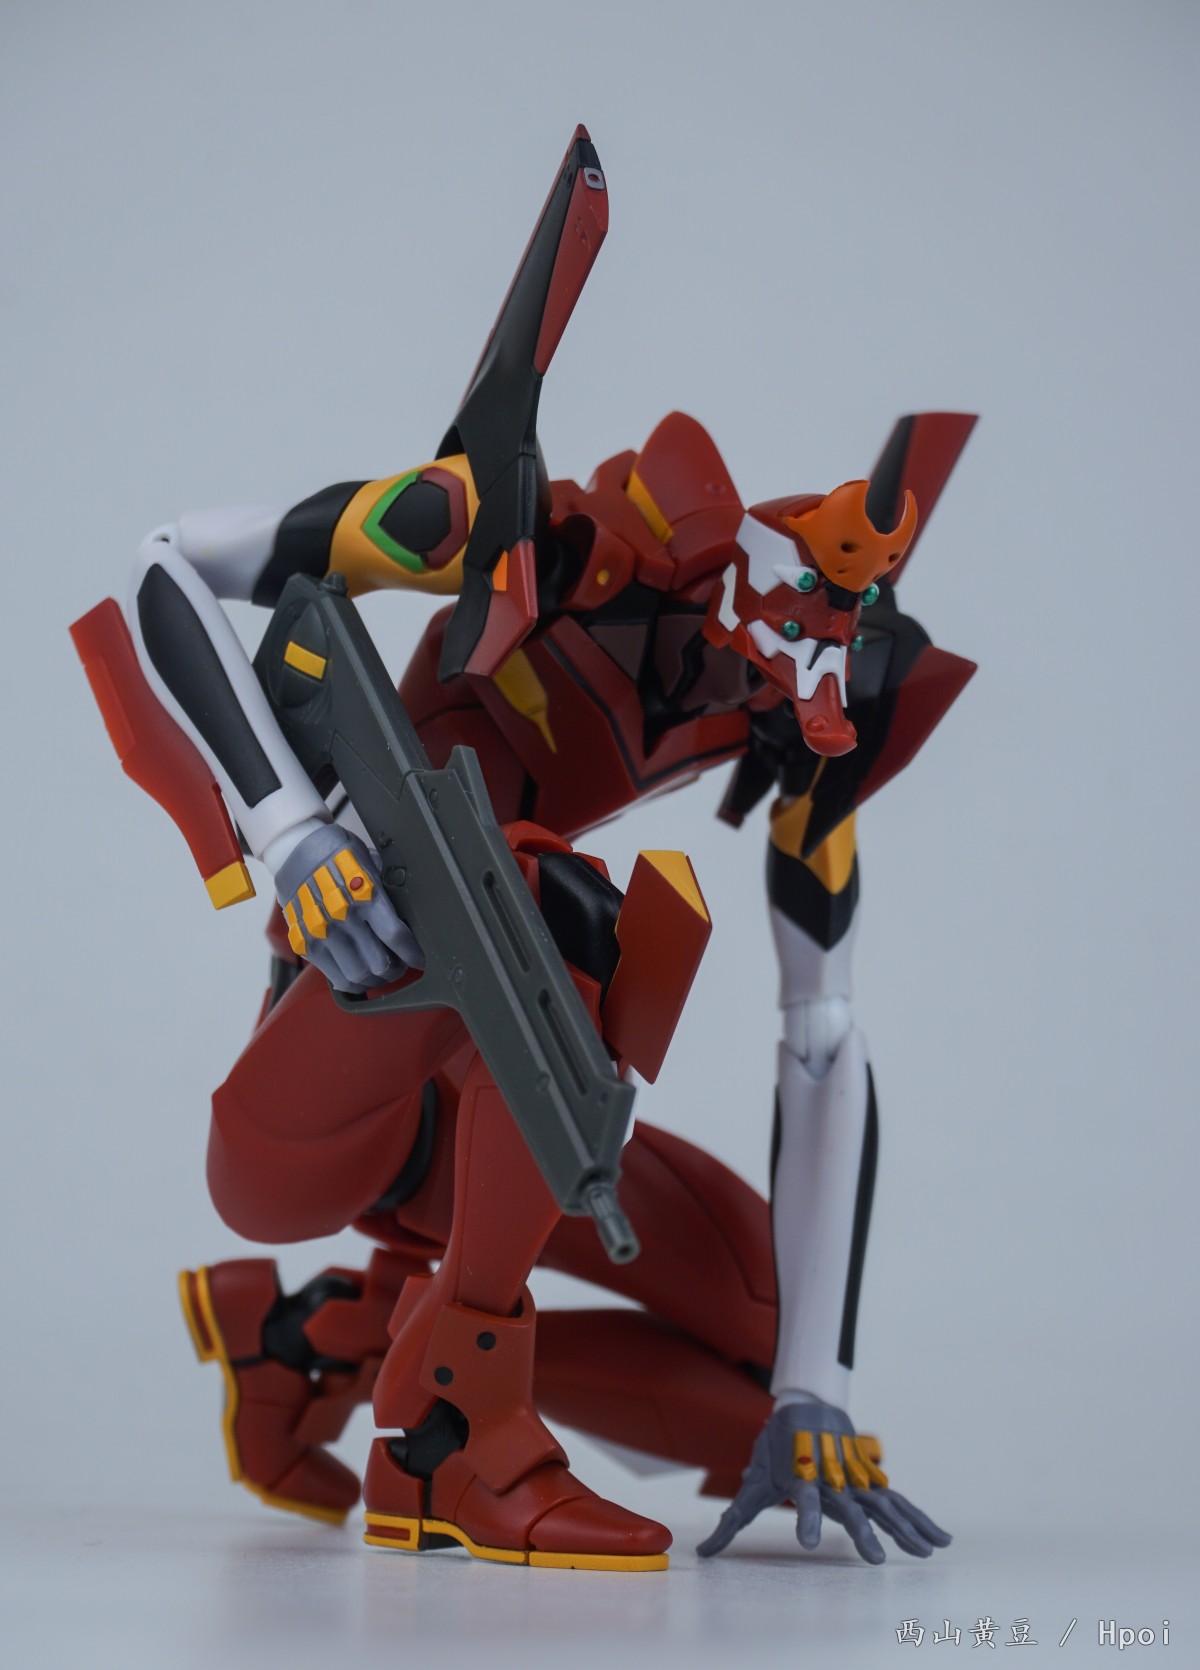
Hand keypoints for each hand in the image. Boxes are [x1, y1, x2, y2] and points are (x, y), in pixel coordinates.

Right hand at [273, 823, 421, 992]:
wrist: (294, 848)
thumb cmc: (337, 852)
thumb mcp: (370, 862)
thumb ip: (387, 891)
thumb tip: (410, 914)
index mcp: (364, 895)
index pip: (395, 936)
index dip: (413, 953)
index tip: (420, 959)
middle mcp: (342, 917)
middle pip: (378, 963)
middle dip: (396, 969)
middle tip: (400, 965)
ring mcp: (321, 932)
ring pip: (357, 976)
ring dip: (375, 980)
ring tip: (381, 972)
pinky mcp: (305, 942)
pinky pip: (334, 976)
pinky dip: (352, 982)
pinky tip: (360, 974)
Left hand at [697, 1399, 950, 1564]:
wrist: (807, 1401)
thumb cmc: (776, 1447)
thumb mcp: (754, 1480)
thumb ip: (733, 1521)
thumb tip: (703, 1553)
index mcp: (803, 1476)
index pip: (805, 1500)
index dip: (807, 1520)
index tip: (809, 1544)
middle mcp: (833, 1477)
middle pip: (851, 1506)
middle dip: (864, 1532)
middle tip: (877, 1561)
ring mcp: (856, 1477)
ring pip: (884, 1504)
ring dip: (905, 1528)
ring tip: (927, 1552)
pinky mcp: (871, 1479)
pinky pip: (898, 1502)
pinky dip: (919, 1519)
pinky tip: (939, 1539)